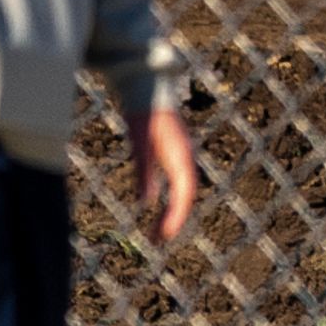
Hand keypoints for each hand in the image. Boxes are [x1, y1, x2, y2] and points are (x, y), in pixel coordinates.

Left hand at [130, 104, 198, 244]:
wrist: (147, 85)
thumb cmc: (144, 113)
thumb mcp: (140, 143)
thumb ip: (143, 172)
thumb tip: (146, 204)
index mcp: (180, 157)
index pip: (185, 194)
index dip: (176, 217)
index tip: (162, 237)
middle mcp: (184, 157)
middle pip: (185, 196)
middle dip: (174, 220)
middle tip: (157, 241)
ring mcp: (179, 155)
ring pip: (182, 190)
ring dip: (172, 211)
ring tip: (156, 231)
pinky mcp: (171, 152)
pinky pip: (175, 182)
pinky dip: (169, 198)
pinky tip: (154, 205)